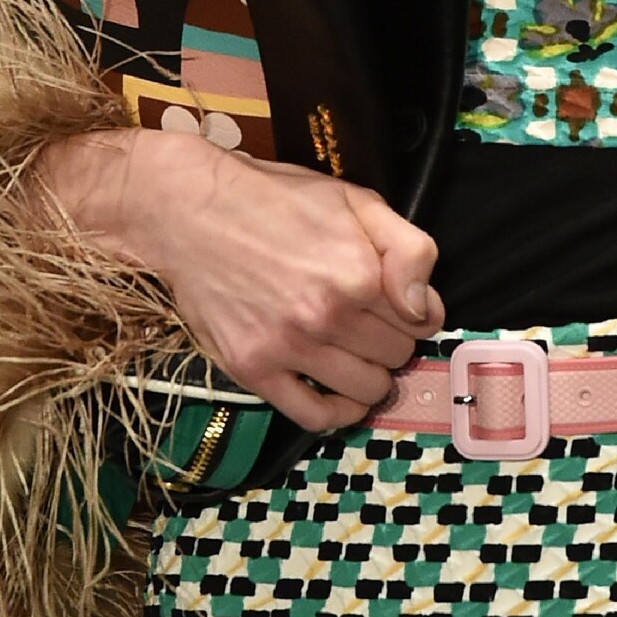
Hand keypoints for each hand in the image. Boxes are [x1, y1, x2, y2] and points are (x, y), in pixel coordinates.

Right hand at [38, 127, 441, 431]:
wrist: (189, 211)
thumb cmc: (275, 201)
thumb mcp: (355, 199)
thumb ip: (409, 249)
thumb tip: (426, 309)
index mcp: (360, 273)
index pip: (423, 321)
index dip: (413, 311)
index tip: (394, 304)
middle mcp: (327, 315)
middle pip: (396, 357)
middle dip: (390, 341)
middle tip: (366, 323)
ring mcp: (289, 346)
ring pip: (367, 390)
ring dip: (369, 376)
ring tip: (351, 353)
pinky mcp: (254, 369)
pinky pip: (315, 417)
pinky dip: (337, 412)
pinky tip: (337, 393)